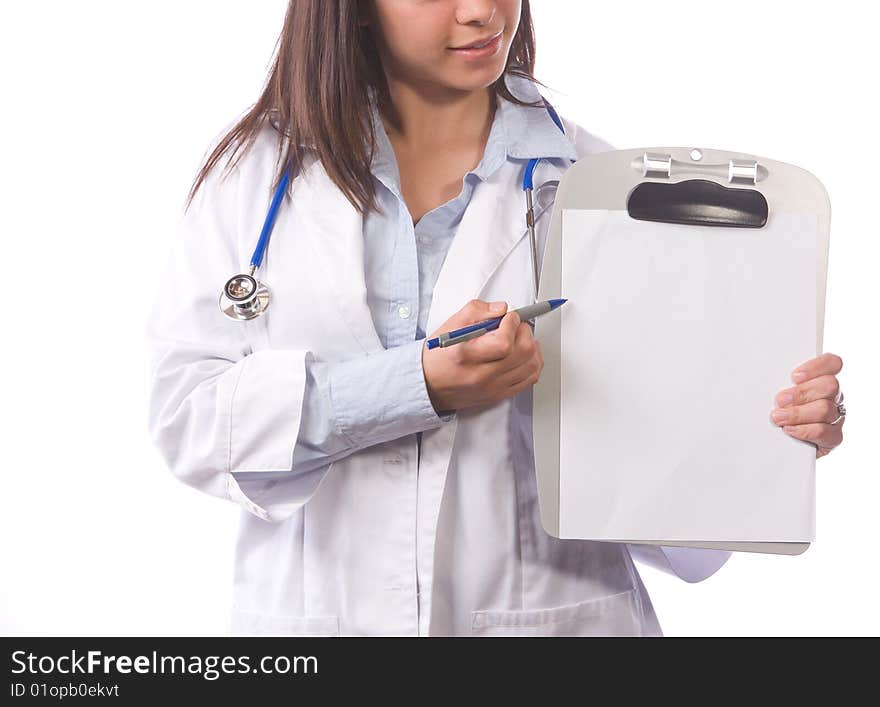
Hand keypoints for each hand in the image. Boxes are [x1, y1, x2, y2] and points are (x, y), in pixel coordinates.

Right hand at [422, 300, 543, 412]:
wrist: (428, 384)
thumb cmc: (438, 355)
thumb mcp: (451, 325)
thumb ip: (477, 311)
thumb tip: (502, 309)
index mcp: (467, 355)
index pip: (504, 342)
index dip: (512, 324)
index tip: (509, 317)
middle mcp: (481, 375)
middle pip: (522, 353)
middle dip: (525, 332)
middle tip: (517, 325)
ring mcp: (492, 387)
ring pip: (531, 366)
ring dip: (533, 347)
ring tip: (522, 339)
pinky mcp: (498, 395)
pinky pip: (528, 380)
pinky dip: (533, 364)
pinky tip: (525, 355)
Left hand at [770, 353, 844, 458]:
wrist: (774, 445)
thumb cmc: (774, 411)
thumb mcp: (774, 393)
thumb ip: (778, 381)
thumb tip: (763, 374)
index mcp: (820, 379)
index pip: (832, 363)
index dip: (817, 367)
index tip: (795, 376)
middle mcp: (831, 396)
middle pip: (830, 385)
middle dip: (802, 392)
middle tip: (780, 400)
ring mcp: (834, 416)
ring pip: (825, 409)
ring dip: (798, 413)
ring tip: (778, 417)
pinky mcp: (833, 437)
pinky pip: (825, 432)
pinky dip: (804, 430)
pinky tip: (789, 430)